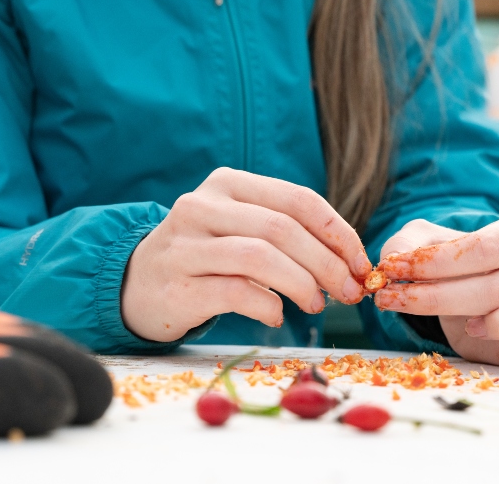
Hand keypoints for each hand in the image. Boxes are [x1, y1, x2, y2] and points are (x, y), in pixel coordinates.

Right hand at [122, 168, 372, 341]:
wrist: (137, 283)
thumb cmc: (203, 256)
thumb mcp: (236, 226)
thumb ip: (283, 231)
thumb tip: (349, 262)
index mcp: (226, 184)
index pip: (297, 200)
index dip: (339, 233)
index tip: (360, 264)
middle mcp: (201, 207)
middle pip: (282, 228)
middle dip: (327, 263)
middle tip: (348, 292)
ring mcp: (185, 245)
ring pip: (260, 257)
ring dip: (302, 285)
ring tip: (315, 304)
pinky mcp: (178, 286)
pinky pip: (238, 292)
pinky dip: (269, 306)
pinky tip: (276, 314)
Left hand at [374, 218, 498, 367]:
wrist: (482, 301)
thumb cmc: (458, 265)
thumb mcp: (428, 242)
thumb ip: (407, 241)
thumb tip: (393, 257)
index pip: (480, 248)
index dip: (434, 261)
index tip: (390, 268)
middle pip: (489, 282)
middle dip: (430, 292)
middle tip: (386, 295)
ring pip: (498, 306)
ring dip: (443, 308)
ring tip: (405, 306)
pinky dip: (494, 328)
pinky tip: (471, 327)